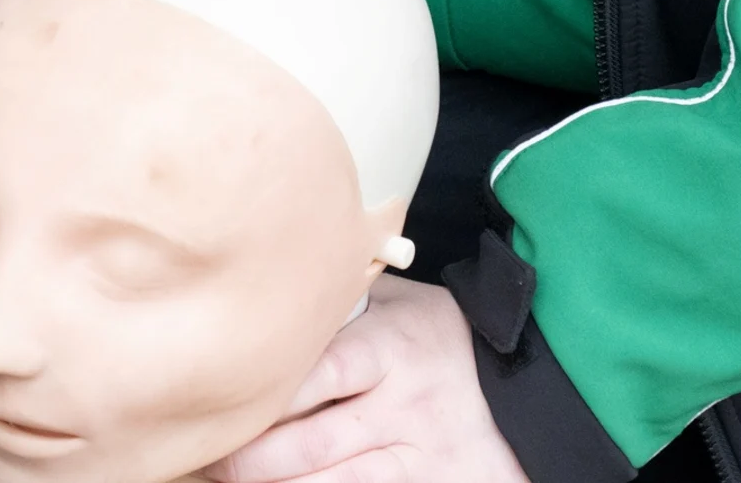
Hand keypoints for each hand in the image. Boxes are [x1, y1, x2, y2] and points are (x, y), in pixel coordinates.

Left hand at [202, 275, 530, 481]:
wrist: (532, 389)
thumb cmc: (447, 338)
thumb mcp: (403, 303)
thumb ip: (342, 299)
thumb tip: (273, 279)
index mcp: (390, 349)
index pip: (316, 375)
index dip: (264, 395)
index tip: (217, 397)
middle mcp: (402, 407)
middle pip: (312, 444)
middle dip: (250, 459)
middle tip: (208, 455)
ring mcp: (418, 457)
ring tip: (231, 480)